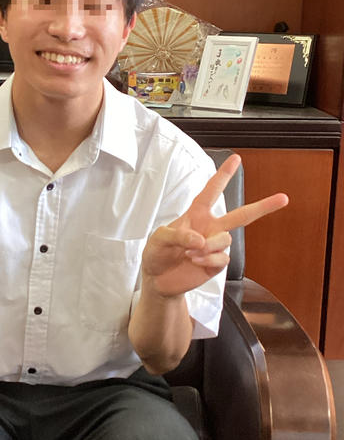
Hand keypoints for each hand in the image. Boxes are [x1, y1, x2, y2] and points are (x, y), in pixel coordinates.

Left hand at [141, 154, 287, 297]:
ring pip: (226, 239)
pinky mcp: (216, 263)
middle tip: (283, 198)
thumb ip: (178, 235)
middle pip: (241, 215)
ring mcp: (215, 246)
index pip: (211, 191)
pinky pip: (223, 258)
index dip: (223, 175)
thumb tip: (201, 240)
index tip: (236, 159)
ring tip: (190, 253)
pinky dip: (208, 259)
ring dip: (209, 246)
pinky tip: (195, 261)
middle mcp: (210, 227)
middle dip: (263, 206)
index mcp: (196, 214)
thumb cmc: (156, 254)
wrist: (158, 281)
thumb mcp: (159, 239)